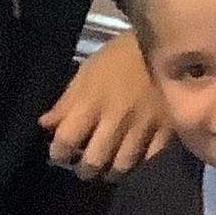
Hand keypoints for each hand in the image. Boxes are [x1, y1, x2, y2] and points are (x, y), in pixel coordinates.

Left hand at [40, 29, 164, 178]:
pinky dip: (140, 165)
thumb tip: (46, 124)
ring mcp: (143, 127)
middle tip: (86, 167)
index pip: (66, 139)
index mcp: (91, 101)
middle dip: (86, 169)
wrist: (169, 43)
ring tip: (110, 169)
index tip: (60, 154)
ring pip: (122, 166)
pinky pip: (150, 160)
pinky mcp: (167, 131)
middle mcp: (115, 119)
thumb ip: (67, 101)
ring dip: (112, 172)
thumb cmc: (122, 56)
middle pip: (94, 160)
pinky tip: (135, 161)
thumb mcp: (89, 71)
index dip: (58, 153)